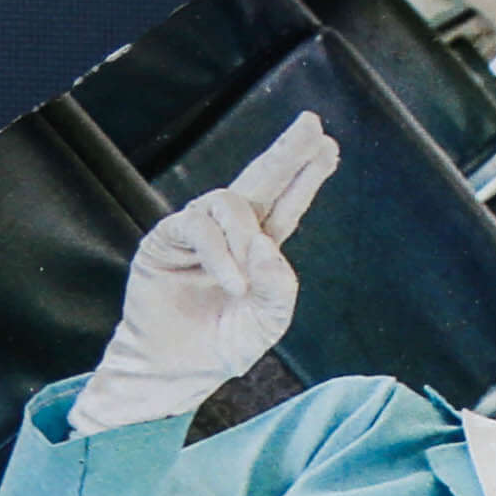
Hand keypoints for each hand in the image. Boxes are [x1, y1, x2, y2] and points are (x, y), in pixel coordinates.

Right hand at [69, 112, 337, 437]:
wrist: (175, 371)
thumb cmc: (221, 345)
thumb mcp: (266, 322)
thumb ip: (278, 288)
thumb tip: (269, 247)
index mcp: (259, 250)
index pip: (286, 204)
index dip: (306, 176)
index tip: (329, 146)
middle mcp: (230, 233)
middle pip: (261, 181)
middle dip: (287, 152)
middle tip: (312, 124)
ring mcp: (197, 233)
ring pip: (229, 203)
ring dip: (246, 237)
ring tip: (247, 283)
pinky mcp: (166, 240)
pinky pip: (198, 227)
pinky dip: (220, 254)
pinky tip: (233, 283)